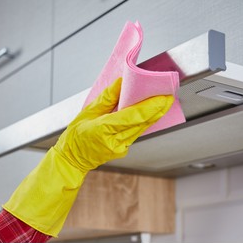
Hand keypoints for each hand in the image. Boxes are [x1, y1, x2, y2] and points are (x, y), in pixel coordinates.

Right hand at [55, 77, 173, 171]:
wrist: (72, 159)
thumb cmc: (75, 136)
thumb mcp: (87, 112)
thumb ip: (106, 98)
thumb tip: (121, 83)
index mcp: (103, 129)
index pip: (133, 116)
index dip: (150, 107)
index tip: (163, 98)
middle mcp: (114, 141)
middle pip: (142, 123)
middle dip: (158, 109)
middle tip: (170, 96)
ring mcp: (120, 148)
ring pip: (141, 129)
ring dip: (154, 115)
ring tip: (164, 102)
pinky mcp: (123, 150)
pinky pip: (136, 133)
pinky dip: (143, 122)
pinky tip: (150, 113)